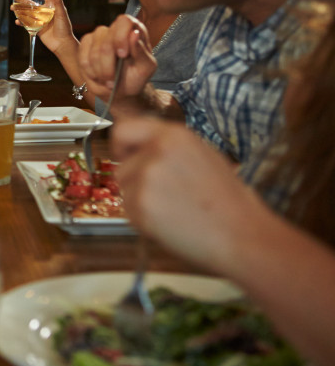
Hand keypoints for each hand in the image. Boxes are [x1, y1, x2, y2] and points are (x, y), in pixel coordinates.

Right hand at [10, 0, 75, 53]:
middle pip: (30, 2)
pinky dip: (21, 22)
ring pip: (26, 12)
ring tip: (12, 7)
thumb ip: (58, 3)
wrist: (62, 44)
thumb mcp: (62, 14)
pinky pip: (26, 23)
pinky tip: (17, 21)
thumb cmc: (64, 28)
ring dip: (18, 10)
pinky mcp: (36, 28)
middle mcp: (44, 11)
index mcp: (51, 5)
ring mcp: (39, 19)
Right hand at [76, 15, 156, 98]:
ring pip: (93, 53)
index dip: (120, 38)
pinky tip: (98, 76)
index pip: (124, 21)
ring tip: (107, 80)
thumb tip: (134, 34)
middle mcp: (114, 29)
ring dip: (100, 72)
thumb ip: (141, 51)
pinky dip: (90, 72)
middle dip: (108, 66)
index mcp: (134, 29)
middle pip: (105, 43)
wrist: (121, 89)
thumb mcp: (145, 68)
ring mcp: (98, 36)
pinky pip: (83, 59)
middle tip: (113, 80)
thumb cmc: (135, 77)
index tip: (122, 55)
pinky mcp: (85, 45)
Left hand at [110, 108, 264, 273]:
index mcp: (174, 135)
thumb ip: (167, 148)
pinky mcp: (141, 206)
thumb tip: (137, 147)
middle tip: (164, 196)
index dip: (122, 147)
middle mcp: (156, 151)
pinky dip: (144, 221)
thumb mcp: (202, 155)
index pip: (124, 131)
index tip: (126, 159)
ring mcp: (146, 179)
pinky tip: (171, 224)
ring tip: (174, 211)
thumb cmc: (227, 199)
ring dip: (141, 202)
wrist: (242, 234)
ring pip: (125, 190)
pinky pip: (129, 212)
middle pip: (122, 167)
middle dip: (135, 182)